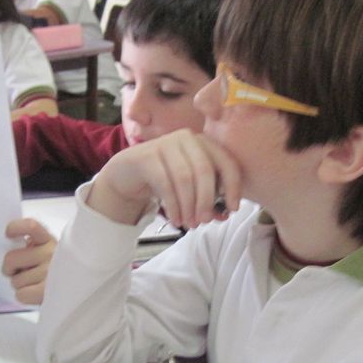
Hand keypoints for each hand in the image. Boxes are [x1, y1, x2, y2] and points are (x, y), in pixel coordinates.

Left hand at [2, 218, 56, 304]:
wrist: (80, 287)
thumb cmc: (59, 269)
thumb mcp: (50, 251)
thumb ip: (33, 246)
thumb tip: (13, 250)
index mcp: (49, 240)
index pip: (31, 226)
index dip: (15, 228)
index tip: (8, 234)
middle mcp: (50, 253)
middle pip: (11, 259)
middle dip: (9, 268)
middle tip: (16, 272)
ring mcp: (49, 273)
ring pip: (15, 280)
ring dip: (20, 284)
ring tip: (34, 284)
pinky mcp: (47, 292)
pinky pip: (21, 294)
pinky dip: (24, 296)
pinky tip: (35, 293)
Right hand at [90, 128, 240, 229]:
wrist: (128, 174)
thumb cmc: (166, 180)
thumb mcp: (190, 188)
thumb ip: (209, 198)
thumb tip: (224, 215)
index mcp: (204, 143)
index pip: (227, 162)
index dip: (233, 187)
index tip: (232, 209)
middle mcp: (187, 138)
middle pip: (205, 170)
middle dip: (207, 200)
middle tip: (204, 221)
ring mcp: (165, 143)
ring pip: (185, 178)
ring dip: (189, 206)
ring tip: (190, 224)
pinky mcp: (147, 155)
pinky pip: (165, 183)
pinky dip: (173, 206)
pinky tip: (176, 220)